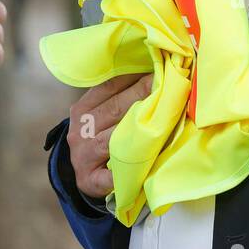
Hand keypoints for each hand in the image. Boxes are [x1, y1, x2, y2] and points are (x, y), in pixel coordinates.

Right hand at [67, 73, 153, 199]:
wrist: (80, 175)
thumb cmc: (97, 139)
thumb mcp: (99, 116)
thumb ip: (118, 98)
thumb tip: (153, 74)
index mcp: (82, 110)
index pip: (109, 88)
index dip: (134, 77)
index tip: (158, 68)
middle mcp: (80, 130)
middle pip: (115, 109)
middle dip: (143, 94)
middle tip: (168, 83)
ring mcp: (83, 156)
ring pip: (112, 139)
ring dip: (138, 128)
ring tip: (163, 116)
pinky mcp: (90, 180)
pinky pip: (110, 175)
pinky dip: (126, 170)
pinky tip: (145, 165)